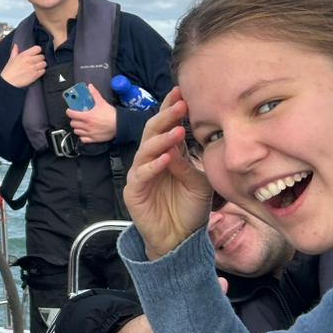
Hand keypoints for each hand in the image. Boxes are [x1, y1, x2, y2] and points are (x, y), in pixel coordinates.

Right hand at [0, 45, 46, 88]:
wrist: (9, 82)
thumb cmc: (9, 70)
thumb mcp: (11, 59)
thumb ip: (15, 51)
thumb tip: (16, 45)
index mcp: (24, 55)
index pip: (38, 48)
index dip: (38, 51)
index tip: (36, 53)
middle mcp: (30, 60)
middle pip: (42, 56)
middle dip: (40, 59)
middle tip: (37, 61)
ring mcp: (33, 68)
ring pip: (44, 64)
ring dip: (42, 65)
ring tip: (38, 67)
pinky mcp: (35, 75)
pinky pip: (43, 71)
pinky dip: (41, 71)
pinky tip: (37, 72)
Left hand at [66, 83, 117, 143]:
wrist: (120, 125)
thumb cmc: (111, 115)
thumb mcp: (102, 102)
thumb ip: (95, 94)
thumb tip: (90, 87)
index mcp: (87, 116)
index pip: (72, 114)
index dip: (69, 112)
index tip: (70, 110)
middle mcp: (87, 126)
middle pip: (73, 123)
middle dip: (73, 120)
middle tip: (77, 117)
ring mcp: (89, 133)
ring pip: (76, 132)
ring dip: (77, 128)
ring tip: (80, 125)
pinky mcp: (93, 139)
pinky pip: (83, 139)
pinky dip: (82, 136)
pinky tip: (84, 133)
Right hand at [122, 88, 213, 258]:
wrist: (179, 239)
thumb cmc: (189, 209)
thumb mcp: (198, 183)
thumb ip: (188, 164)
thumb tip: (177, 145)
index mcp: (166, 155)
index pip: (164, 127)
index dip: (170, 110)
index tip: (181, 92)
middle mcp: (151, 161)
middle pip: (152, 133)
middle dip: (165, 117)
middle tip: (179, 104)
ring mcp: (140, 175)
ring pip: (146, 150)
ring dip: (161, 139)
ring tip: (176, 131)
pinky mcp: (134, 191)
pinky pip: (142, 174)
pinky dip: (154, 165)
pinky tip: (166, 158)